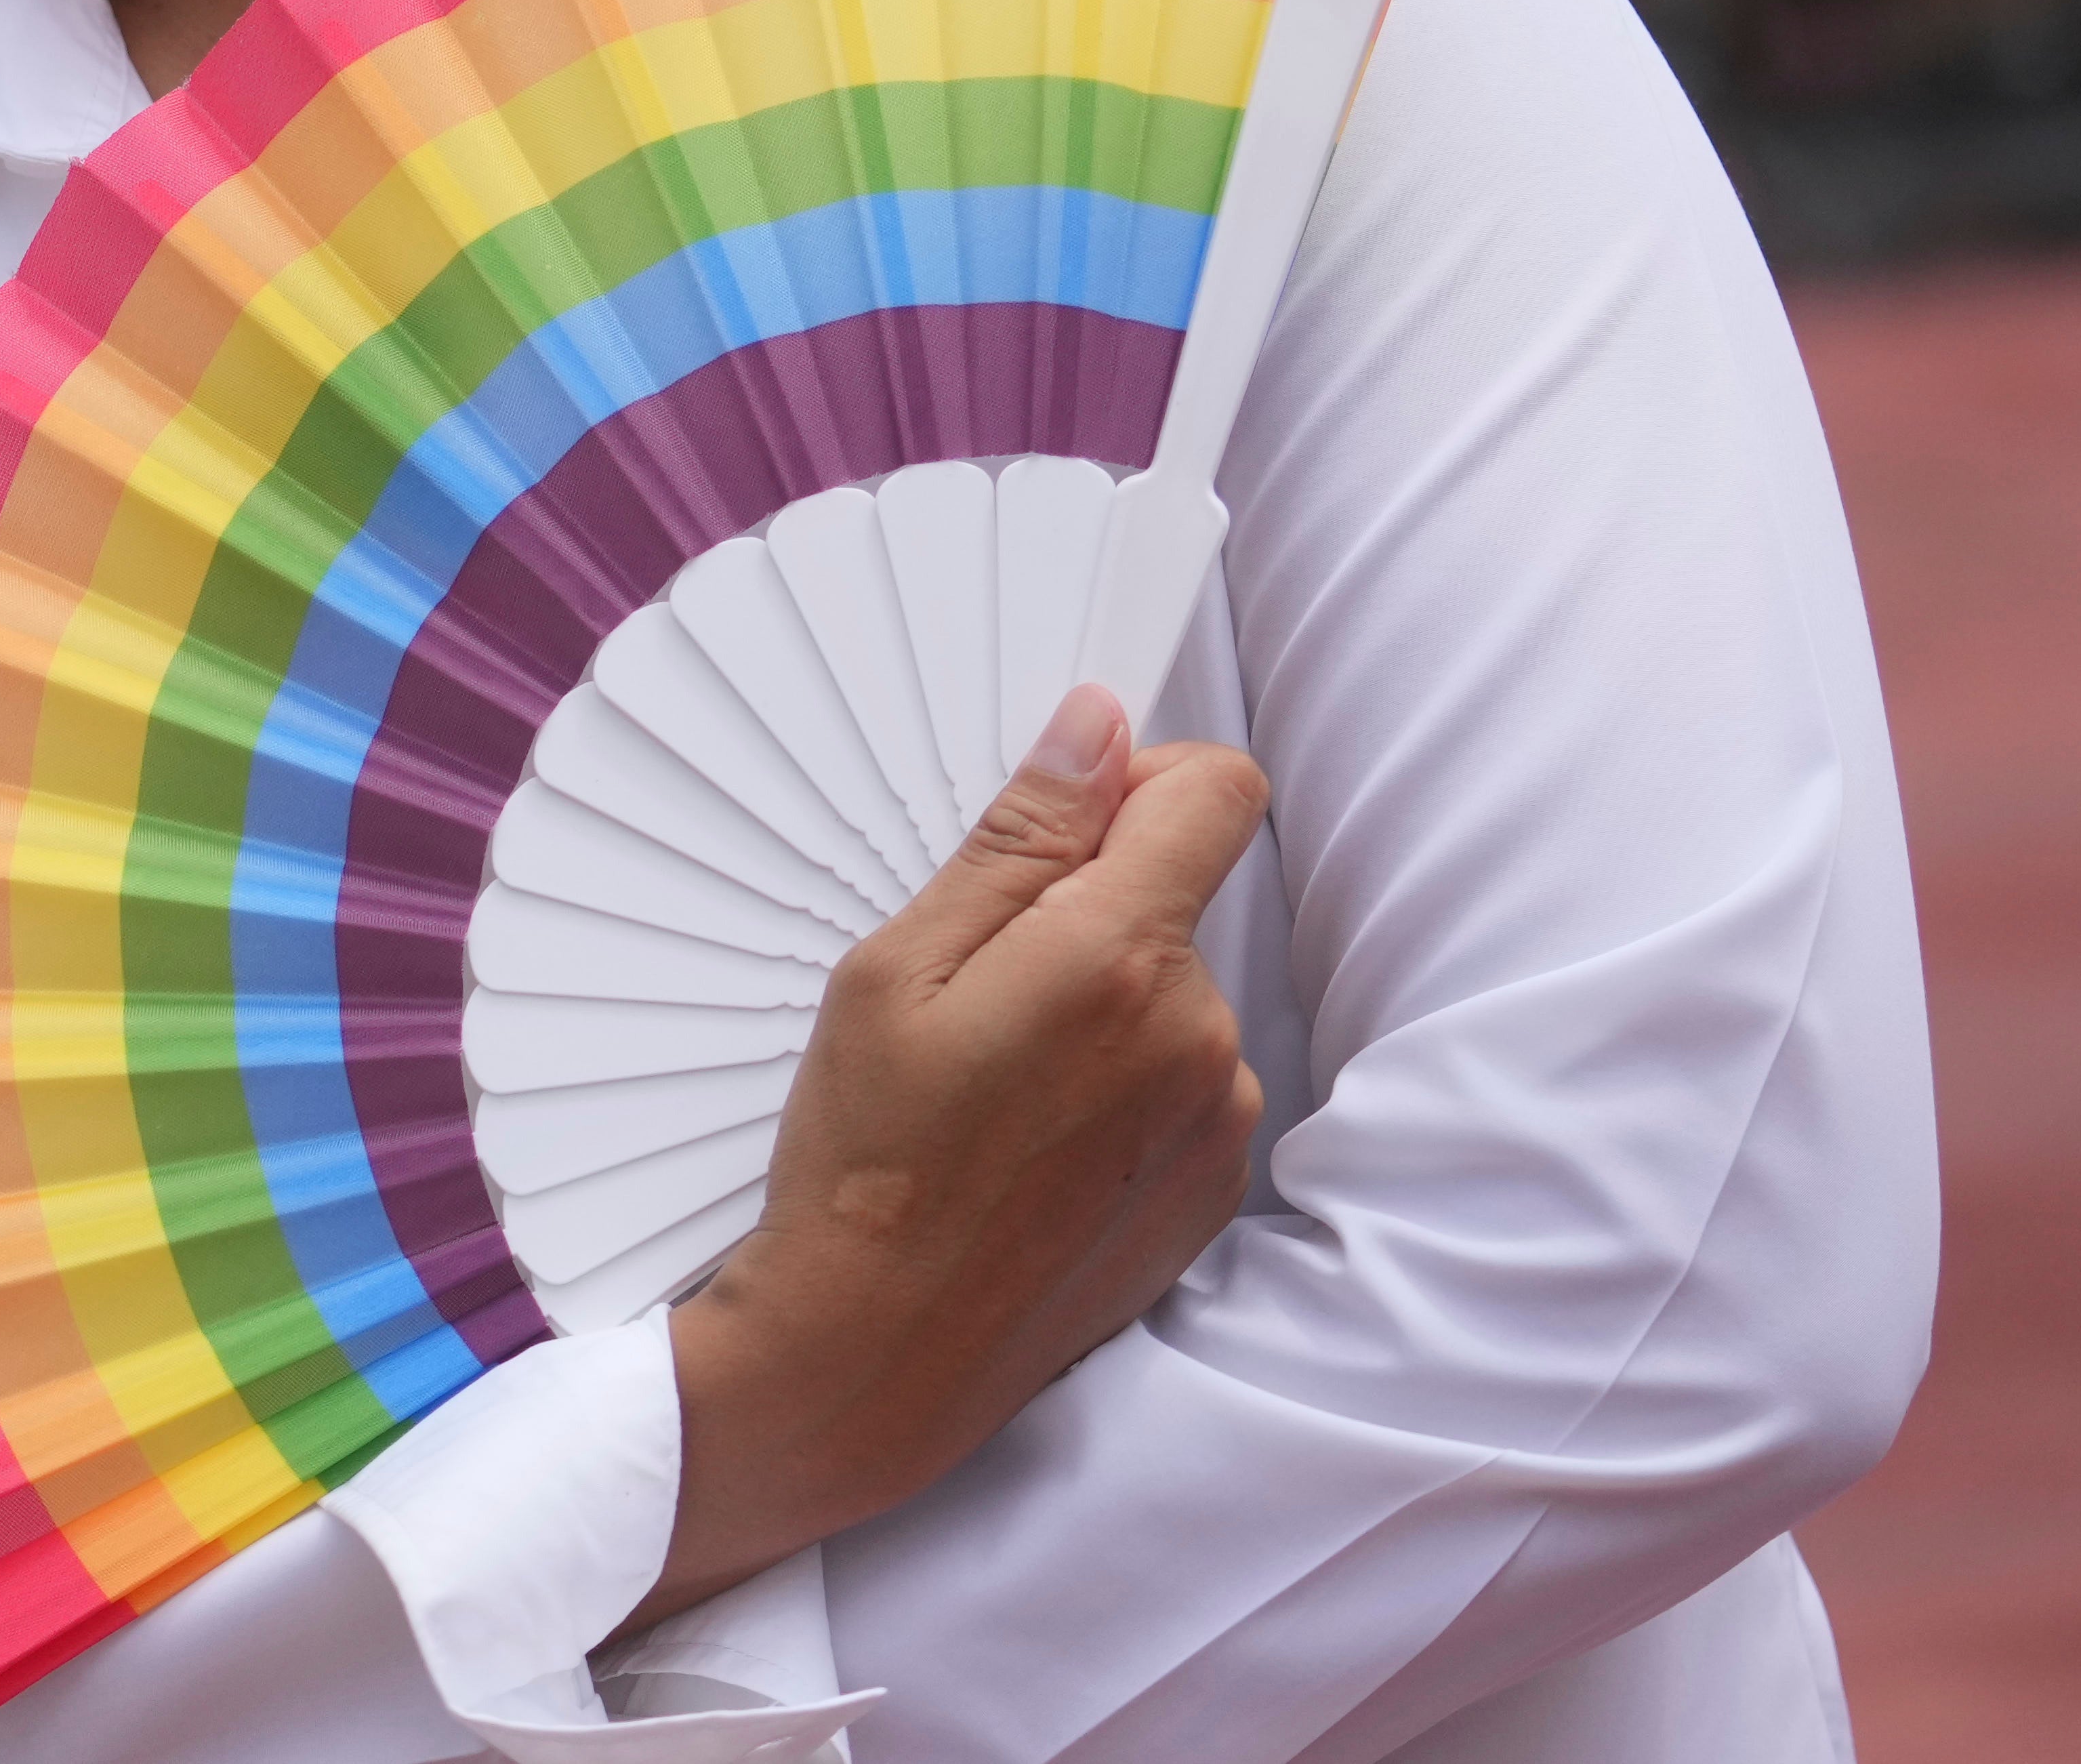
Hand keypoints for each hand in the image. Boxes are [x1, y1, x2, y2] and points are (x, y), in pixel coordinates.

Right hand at [644, 689, 1269, 1620]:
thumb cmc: (864, 1157)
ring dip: (1100, 1008)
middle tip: (971, 992)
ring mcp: (1217, 1120)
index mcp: (1115, 959)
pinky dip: (1117, 1089)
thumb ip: (1016, 841)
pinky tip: (1028, 1143)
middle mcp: (1199, 1035)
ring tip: (992, 1084)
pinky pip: (1181, 1084)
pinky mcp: (1212, 1188)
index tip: (1067, 816)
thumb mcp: (895, 970)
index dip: (1144, 777)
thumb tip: (1099, 728)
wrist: (880, 1353)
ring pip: (1171, 997)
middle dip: (1085, 913)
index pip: (1216, 792)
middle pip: (1173, 900)